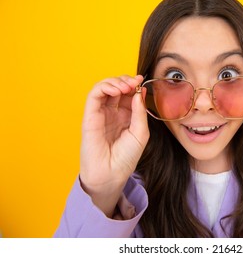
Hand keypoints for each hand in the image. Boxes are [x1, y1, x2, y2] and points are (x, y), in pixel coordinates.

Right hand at [79, 75, 148, 216]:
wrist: (111, 174)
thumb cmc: (126, 157)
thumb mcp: (140, 132)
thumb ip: (140, 111)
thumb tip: (139, 91)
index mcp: (125, 116)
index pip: (128, 94)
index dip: (134, 85)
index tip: (141, 80)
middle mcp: (112, 112)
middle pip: (117, 87)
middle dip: (126, 80)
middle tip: (134, 82)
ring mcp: (101, 113)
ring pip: (105, 87)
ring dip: (115, 81)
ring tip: (126, 86)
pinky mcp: (90, 115)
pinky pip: (94, 95)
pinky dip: (104, 86)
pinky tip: (116, 89)